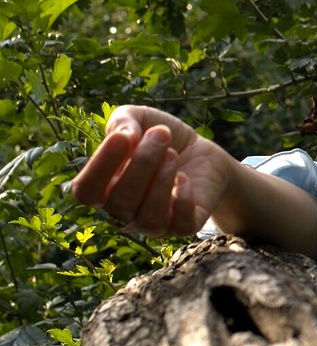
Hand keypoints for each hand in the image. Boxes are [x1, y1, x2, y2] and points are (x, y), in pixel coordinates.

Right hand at [71, 105, 233, 236]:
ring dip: (161, 182)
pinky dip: (183, 200)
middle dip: (143, 163)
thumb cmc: (162, 138)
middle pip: (120, 203)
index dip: (100, 166)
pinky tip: (185, 178)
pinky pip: (180, 226)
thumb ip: (122, 120)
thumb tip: (124, 136)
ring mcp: (153, 224)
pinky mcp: (184, 227)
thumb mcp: (140, 118)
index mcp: (104, 188)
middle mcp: (124, 212)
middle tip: (162, 134)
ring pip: (149, 220)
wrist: (202, 151)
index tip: (122, 137)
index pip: (86, 192)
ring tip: (173, 154)